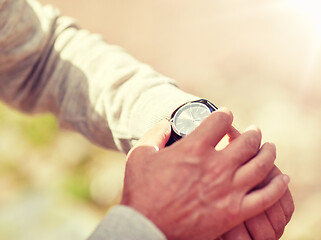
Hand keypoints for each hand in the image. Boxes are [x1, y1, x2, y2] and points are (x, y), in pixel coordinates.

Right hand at [121, 108, 289, 239]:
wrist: (146, 226)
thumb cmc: (141, 190)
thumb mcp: (140, 154)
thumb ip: (155, 133)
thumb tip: (166, 123)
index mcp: (194, 148)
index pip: (220, 121)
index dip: (225, 115)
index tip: (226, 115)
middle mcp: (216, 165)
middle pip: (247, 141)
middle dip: (252, 132)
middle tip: (254, 130)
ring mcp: (228, 189)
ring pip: (261, 164)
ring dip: (268, 152)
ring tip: (270, 147)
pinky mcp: (234, 211)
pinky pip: (266, 197)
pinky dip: (277, 186)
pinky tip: (282, 178)